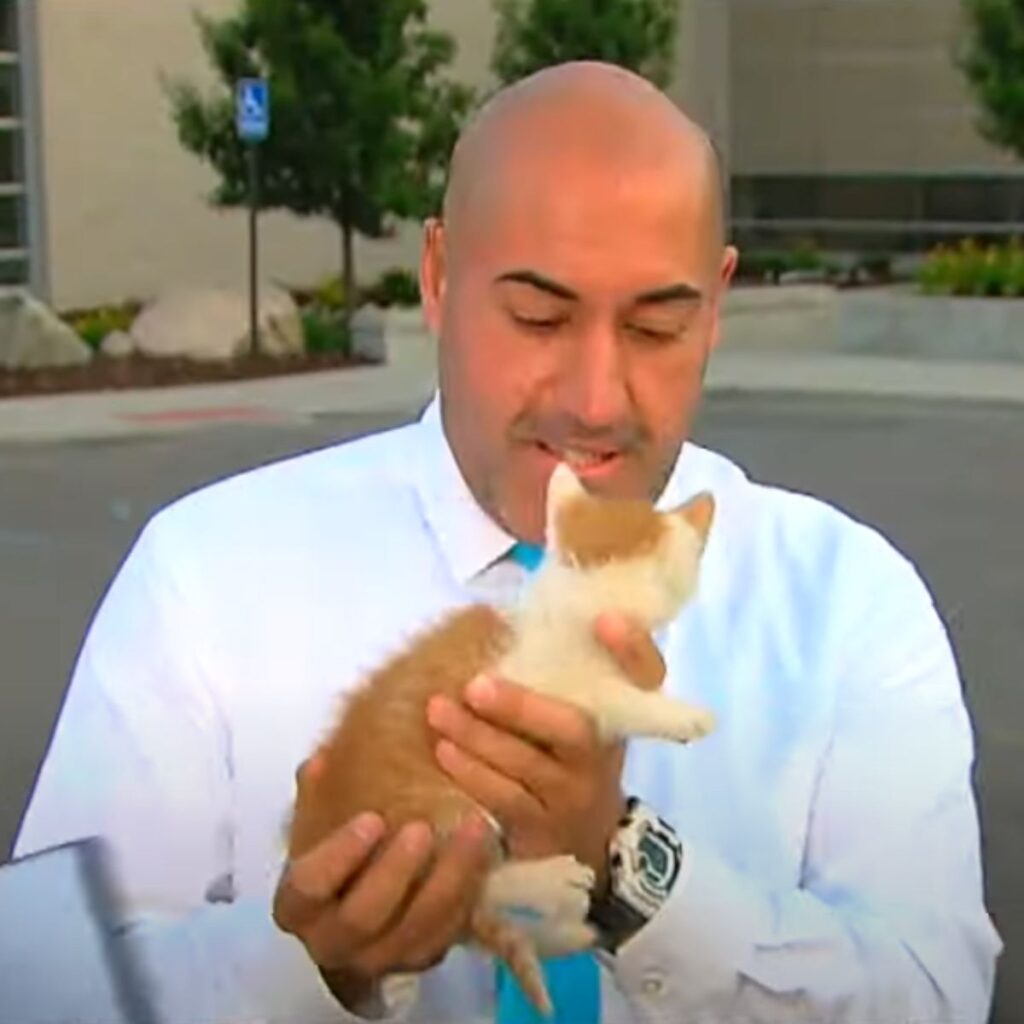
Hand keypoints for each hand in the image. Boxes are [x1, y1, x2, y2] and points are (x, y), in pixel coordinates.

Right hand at [272, 758, 493, 1010]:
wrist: (363, 895)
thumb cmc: (340, 848)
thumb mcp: (320, 819)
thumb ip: (317, 793)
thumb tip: (320, 761)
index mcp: (299, 906)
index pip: (310, 887)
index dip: (339, 856)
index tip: (372, 819)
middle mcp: (333, 942)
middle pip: (362, 917)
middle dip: (395, 872)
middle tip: (423, 829)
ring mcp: (380, 958)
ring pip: (415, 931)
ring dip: (448, 880)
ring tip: (473, 830)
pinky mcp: (421, 958)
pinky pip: (447, 935)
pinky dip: (468, 895)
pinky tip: (484, 855)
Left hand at [426, 612, 664, 887]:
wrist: (587, 835)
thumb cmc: (571, 750)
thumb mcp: (582, 708)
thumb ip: (560, 669)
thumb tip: (496, 612)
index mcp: (622, 713)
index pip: (646, 674)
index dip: (631, 649)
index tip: (604, 619)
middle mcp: (605, 755)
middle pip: (575, 729)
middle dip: (521, 706)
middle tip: (475, 684)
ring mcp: (576, 796)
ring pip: (528, 765)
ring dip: (478, 736)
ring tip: (438, 710)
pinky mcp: (544, 829)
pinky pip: (505, 798)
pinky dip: (472, 773)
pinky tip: (445, 749)